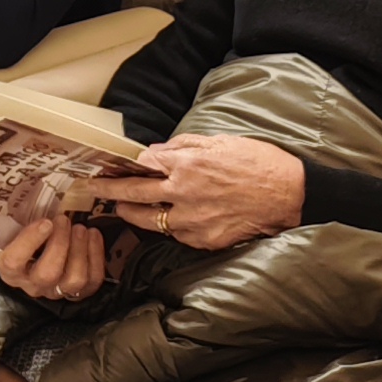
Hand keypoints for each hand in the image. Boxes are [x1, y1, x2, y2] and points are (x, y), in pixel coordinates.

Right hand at [0, 211, 114, 300]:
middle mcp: (33, 284)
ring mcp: (57, 290)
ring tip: (80, 227)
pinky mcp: (79, 291)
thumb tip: (19, 185)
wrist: (39, 251)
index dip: (30, 241)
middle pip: (48, 274)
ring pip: (73, 280)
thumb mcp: (16, 227)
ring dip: (80, 250)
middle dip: (60, 244)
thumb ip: (17, 216)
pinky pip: (93, 280)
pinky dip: (96, 256)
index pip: (14, 262)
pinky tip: (93, 234)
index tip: (45, 221)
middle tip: (63, 220)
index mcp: (11, 269)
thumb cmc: (26, 235)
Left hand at [105, 136, 305, 250]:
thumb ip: (184, 146)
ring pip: (149, 221)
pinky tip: (163, 221)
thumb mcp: (221, 141)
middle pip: (134, 194)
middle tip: (91, 188)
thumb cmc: (260, 163)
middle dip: (109, 190)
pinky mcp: (203, 240)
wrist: (290, 195)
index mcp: (186, 165)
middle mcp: (183, 194)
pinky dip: (167, 226)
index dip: (124, 165)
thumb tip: (157, 150)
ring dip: (132, 214)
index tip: (109, 165)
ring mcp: (192, 221)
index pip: (142, 165)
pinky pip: (176, 234)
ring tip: (120, 209)